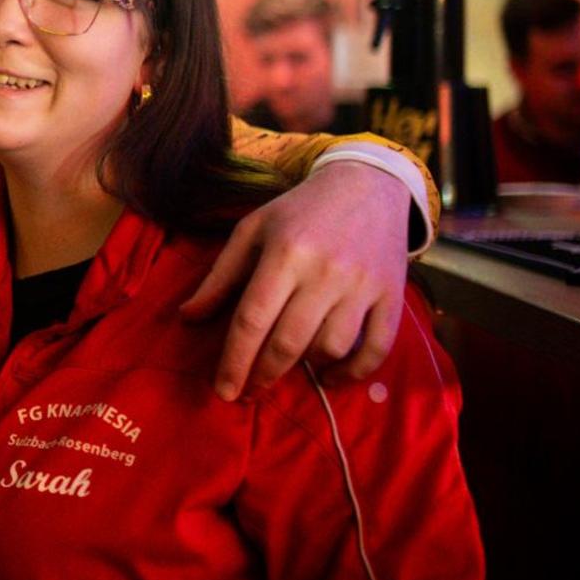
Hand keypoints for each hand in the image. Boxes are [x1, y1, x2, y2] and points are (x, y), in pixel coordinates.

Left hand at [179, 161, 408, 399]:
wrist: (367, 186)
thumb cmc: (299, 212)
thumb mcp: (251, 232)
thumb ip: (219, 277)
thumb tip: (186, 319)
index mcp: (284, 252)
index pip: (252, 319)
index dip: (234, 361)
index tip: (223, 391)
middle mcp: (325, 271)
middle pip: (288, 341)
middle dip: (263, 375)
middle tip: (248, 393)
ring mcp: (363, 285)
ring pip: (330, 348)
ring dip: (304, 368)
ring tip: (287, 365)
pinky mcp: (393, 296)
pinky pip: (376, 349)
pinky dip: (353, 373)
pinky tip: (330, 378)